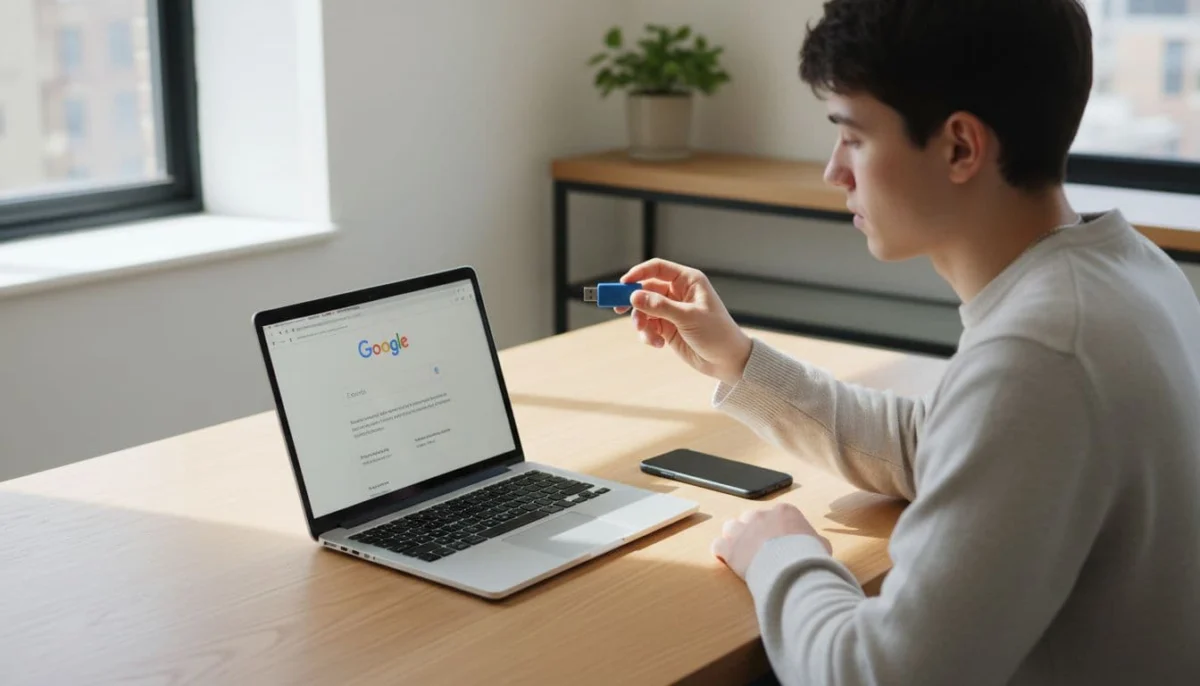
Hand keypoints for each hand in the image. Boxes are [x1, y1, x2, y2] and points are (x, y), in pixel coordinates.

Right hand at [615, 259, 752, 385]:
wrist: (727, 361)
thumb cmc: (716, 333)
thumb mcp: (688, 317)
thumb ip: (660, 306)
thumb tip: (634, 296)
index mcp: (688, 281)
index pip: (657, 269)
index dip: (638, 273)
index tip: (623, 285)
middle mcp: (678, 293)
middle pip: (646, 289)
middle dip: (633, 301)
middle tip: (617, 309)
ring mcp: (672, 311)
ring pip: (644, 310)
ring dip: (641, 323)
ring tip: (648, 335)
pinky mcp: (668, 328)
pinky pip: (649, 326)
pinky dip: (648, 335)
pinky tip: (658, 344)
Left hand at [711, 503, 831, 579]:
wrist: (791, 570)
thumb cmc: (809, 557)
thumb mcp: (821, 545)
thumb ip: (814, 540)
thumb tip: (816, 544)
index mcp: (784, 512)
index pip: (775, 515)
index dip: (775, 530)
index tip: (778, 542)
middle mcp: (760, 515)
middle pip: (751, 519)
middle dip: (754, 532)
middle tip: (761, 551)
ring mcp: (742, 529)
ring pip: (731, 527)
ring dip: (735, 539)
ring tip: (743, 554)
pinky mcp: (728, 547)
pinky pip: (718, 545)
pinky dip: (722, 553)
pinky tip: (729, 562)